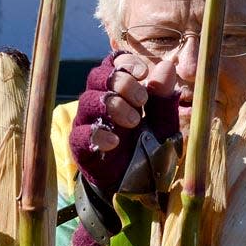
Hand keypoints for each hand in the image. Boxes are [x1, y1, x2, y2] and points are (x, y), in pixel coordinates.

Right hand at [69, 52, 178, 190]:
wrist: (136, 183)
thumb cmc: (147, 146)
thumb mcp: (163, 122)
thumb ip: (163, 97)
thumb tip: (166, 66)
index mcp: (119, 91)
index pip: (112, 64)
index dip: (125, 62)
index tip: (143, 72)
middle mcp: (99, 101)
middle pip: (97, 76)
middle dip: (121, 82)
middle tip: (142, 100)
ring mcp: (87, 122)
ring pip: (87, 100)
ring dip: (113, 106)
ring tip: (134, 122)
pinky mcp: (80, 146)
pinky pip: (80, 134)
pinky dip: (97, 135)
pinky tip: (115, 142)